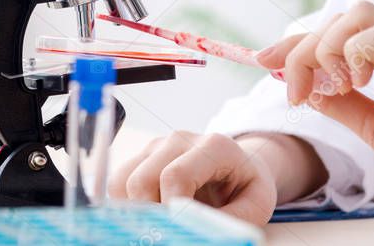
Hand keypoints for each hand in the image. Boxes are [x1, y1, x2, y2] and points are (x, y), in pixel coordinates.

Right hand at [108, 131, 325, 224]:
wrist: (240, 166)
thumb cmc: (247, 186)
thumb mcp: (255, 206)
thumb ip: (232, 220)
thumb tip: (199, 234)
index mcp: (214, 146)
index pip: (176, 176)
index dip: (171, 210)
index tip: (178, 232)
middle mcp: (180, 140)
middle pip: (142, 179)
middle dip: (150, 215)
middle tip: (167, 234)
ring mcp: (157, 146)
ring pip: (123, 182)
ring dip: (136, 211)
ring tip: (161, 225)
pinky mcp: (142, 156)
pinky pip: (118, 184)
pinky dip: (127, 206)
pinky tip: (151, 215)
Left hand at [258, 1, 373, 242]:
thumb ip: (342, 103)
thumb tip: (306, 85)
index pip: (343, 30)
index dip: (298, 41)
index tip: (265, 59)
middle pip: (344, 17)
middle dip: (303, 47)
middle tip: (295, 91)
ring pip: (359, 15)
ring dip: (326, 48)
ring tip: (330, 89)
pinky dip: (352, 54)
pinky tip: (354, 86)